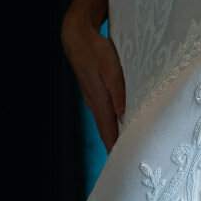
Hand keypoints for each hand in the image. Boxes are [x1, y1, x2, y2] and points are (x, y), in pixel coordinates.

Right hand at [61, 12, 125, 150]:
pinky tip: (117, 123)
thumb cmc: (95, 50)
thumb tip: (123, 114)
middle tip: (123, 162)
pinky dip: (110, 121)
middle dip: (114, 146)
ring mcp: (92, 96)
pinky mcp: (94, 90)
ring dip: (112, 135)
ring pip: (104, 121)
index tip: (121, 163)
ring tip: (122, 148)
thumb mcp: (110, 68)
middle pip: (105, 130)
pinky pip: (103, 111)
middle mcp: (94, 102)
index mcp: (99, 100)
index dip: (114, 147)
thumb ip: (118, 91)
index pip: (108, 130)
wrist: (77, 36)